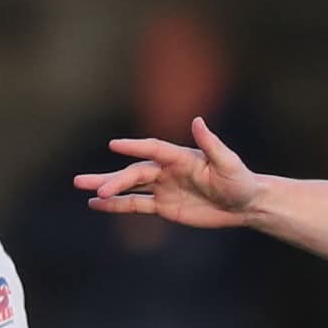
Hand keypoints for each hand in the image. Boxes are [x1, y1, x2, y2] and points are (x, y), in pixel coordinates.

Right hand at [74, 118, 259, 226]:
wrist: (244, 204)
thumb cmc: (239, 180)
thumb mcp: (228, 163)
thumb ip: (211, 144)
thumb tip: (197, 121)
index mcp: (180, 157)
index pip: (152, 149)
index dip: (134, 147)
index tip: (114, 146)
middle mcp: (167, 170)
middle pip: (134, 173)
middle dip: (113, 179)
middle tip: (89, 183)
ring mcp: (163, 188)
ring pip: (130, 188)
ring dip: (108, 189)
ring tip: (83, 189)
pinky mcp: (164, 207)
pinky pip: (137, 205)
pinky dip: (117, 205)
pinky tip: (97, 203)